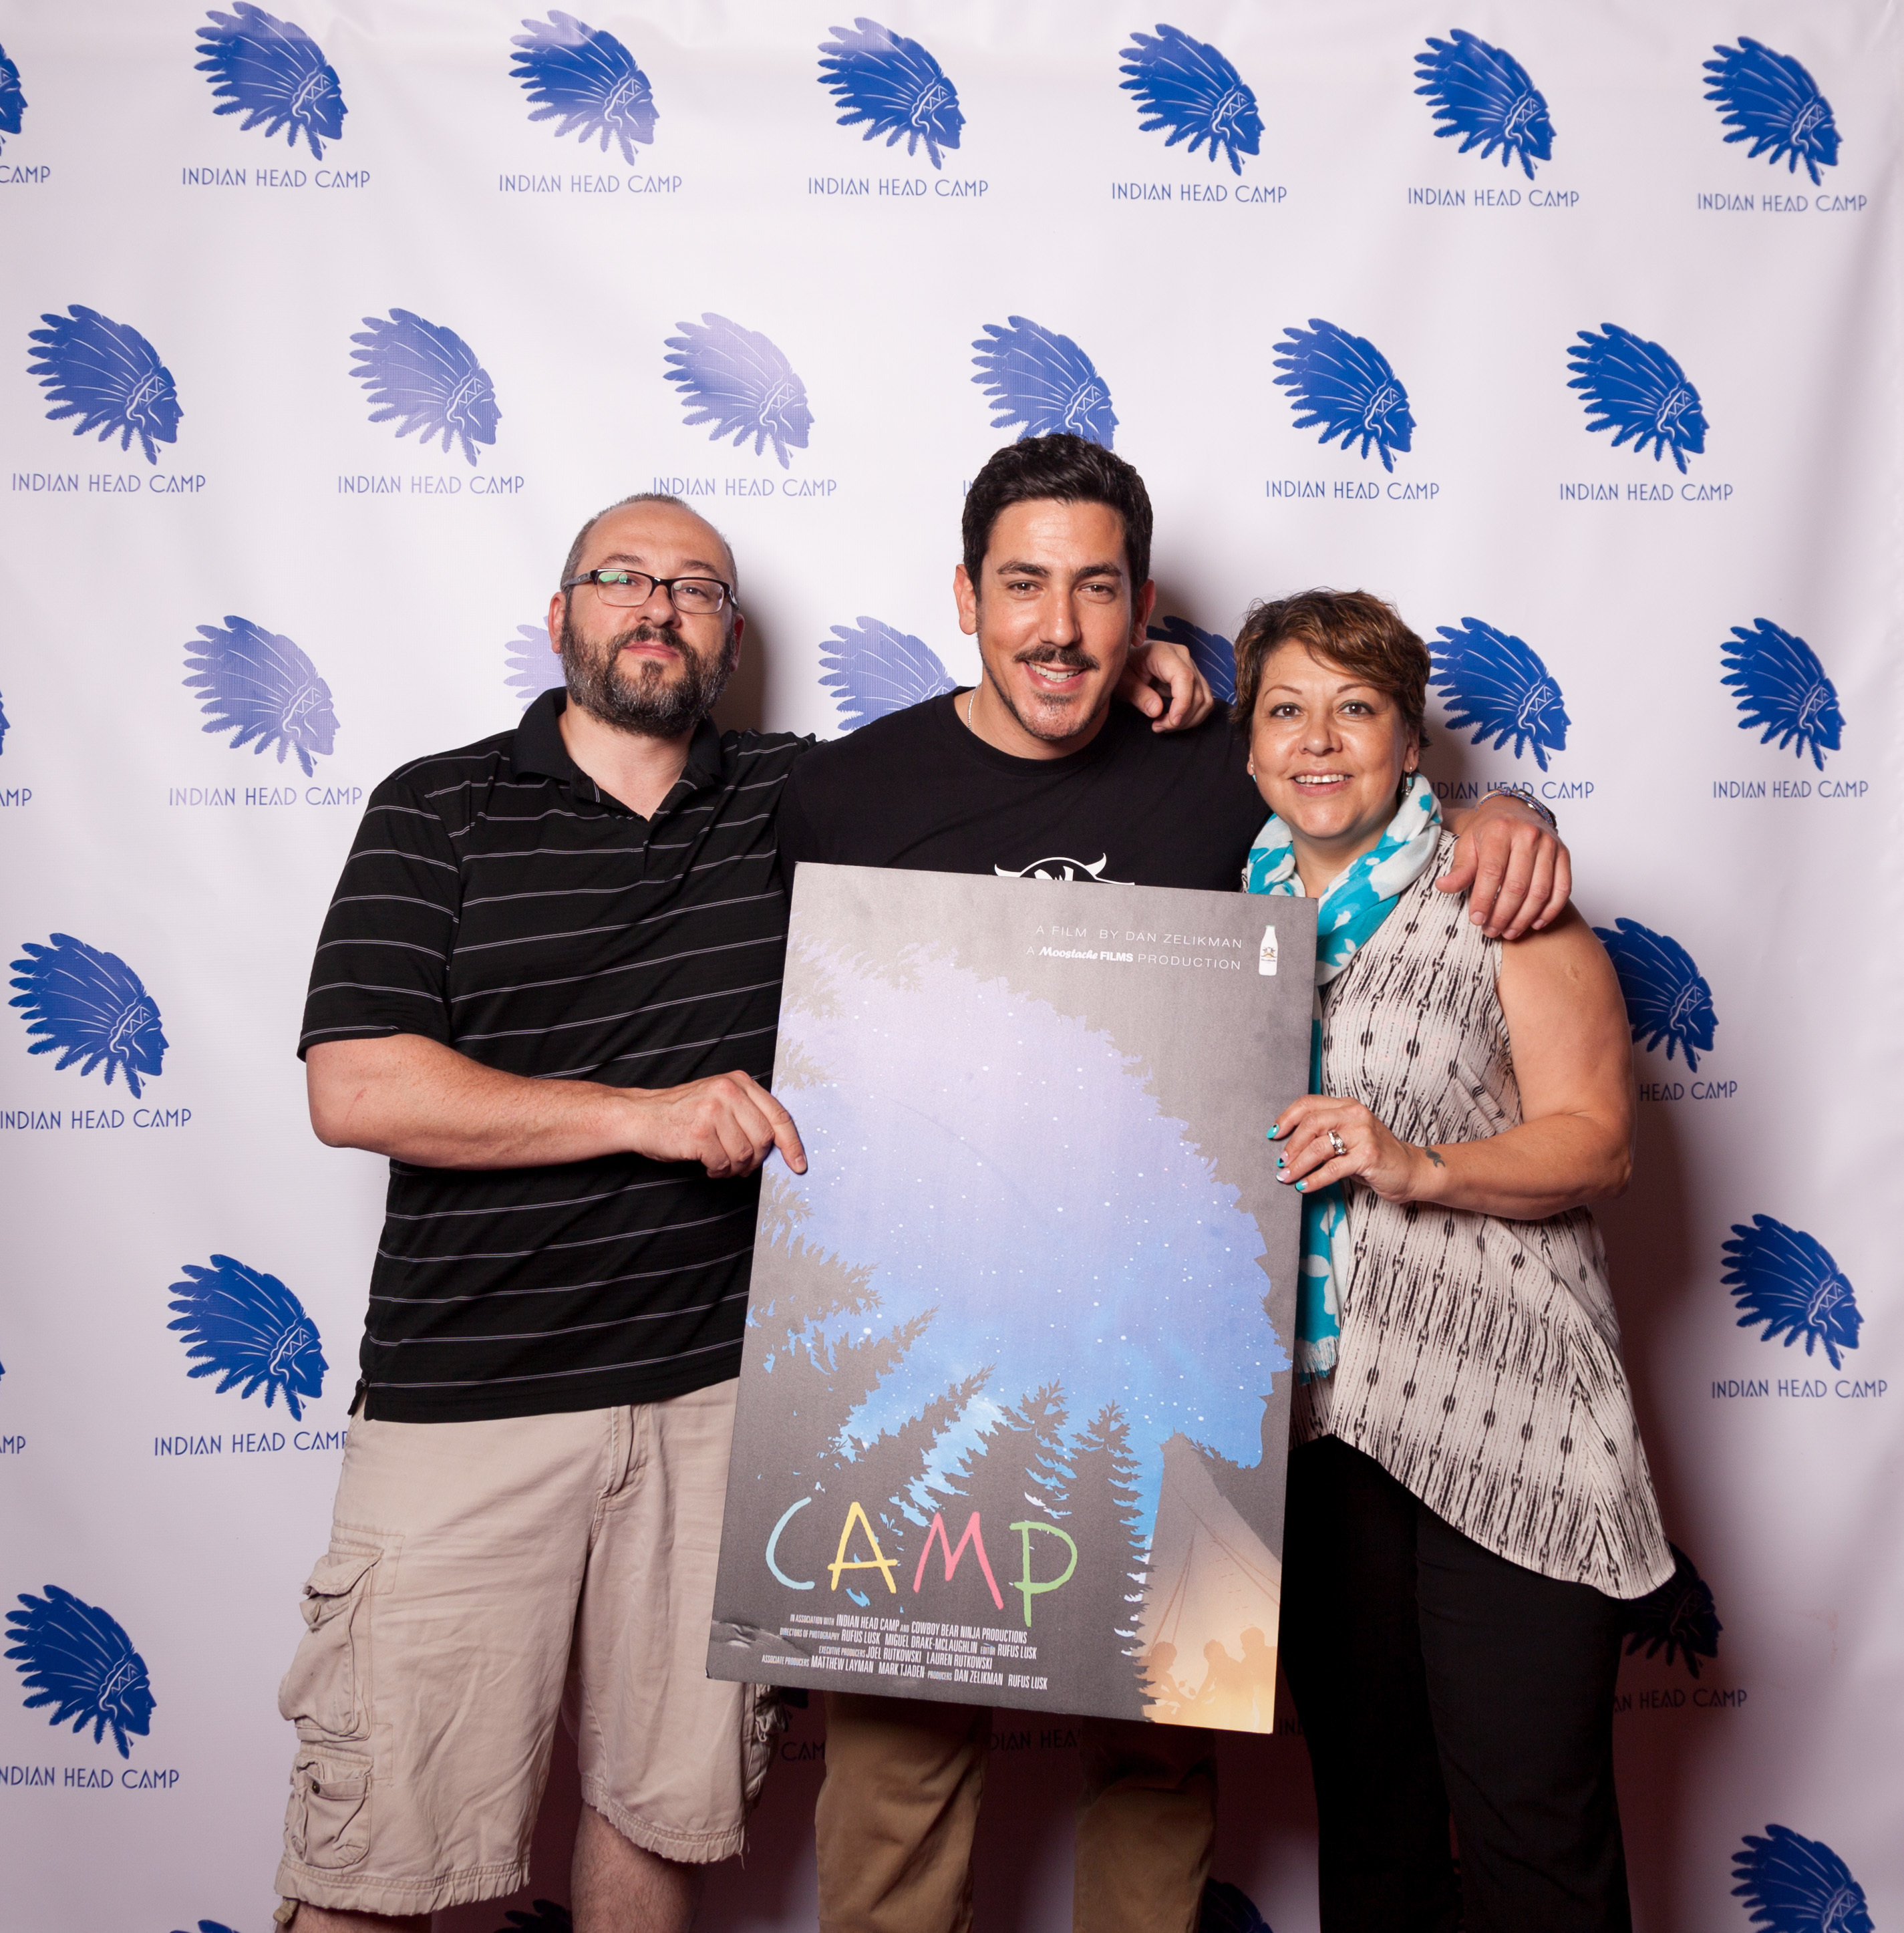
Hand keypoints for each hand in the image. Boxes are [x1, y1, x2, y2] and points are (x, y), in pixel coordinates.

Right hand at [625, 1071, 807, 1179]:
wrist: (641, 1116)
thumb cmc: (683, 1113)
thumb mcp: (720, 1099)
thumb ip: (749, 1113)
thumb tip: (781, 1146)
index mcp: (739, 1082)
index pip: (779, 1115)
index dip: (792, 1144)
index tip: (798, 1165)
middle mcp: (728, 1092)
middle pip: (764, 1139)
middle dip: (755, 1160)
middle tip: (739, 1165)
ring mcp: (713, 1110)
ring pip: (745, 1154)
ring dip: (734, 1167)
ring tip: (719, 1162)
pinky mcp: (699, 1132)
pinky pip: (723, 1164)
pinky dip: (717, 1171)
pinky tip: (706, 1165)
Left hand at [1116, 635, 1213, 730]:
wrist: (1130, 660)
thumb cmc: (1125, 668)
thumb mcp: (1123, 681)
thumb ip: (1138, 695)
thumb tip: (1157, 711)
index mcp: (1164, 653)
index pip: (1185, 678)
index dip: (1183, 703)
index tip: (1172, 722)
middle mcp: (1183, 657)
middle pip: (1197, 692)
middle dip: (1182, 717)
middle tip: (1158, 726)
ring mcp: (1191, 667)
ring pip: (1205, 699)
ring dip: (1188, 719)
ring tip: (1164, 725)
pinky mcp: (1194, 679)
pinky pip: (1203, 701)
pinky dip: (1192, 716)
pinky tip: (1172, 720)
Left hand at [1268, 1095, 1427, 1204]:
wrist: (1411, 1169)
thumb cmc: (1374, 1155)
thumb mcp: (1349, 1136)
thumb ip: (1325, 1133)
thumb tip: (1288, 1147)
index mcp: (1347, 1105)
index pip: (1309, 1103)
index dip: (1287, 1118)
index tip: (1273, 1134)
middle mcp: (1355, 1115)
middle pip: (1311, 1123)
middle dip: (1291, 1145)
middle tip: (1281, 1163)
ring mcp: (1363, 1134)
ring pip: (1319, 1147)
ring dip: (1298, 1164)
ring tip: (1287, 1177)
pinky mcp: (1368, 1156)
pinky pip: (1333, 1168)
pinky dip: (1314, 1179)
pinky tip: (1304, 1186)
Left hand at [1436, 792, 1569, 938]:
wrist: (1514, 810)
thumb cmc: (1488, 831)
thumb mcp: (1467, 845)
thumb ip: (1460, 868)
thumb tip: (1443, 887)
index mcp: (1500, 830)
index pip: (1492, 872)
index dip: (1484, 899)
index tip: (1476, 919)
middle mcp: (1528, 835)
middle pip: (1517, 885)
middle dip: (1503, 914)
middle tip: (1491, 930)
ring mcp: (1550, 845)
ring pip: (1540, 891)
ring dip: (1524, 917)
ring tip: (1509, 931)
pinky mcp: (1564, 854)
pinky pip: (1563, 888)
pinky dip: (1550, 910)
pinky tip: (1535, 923)